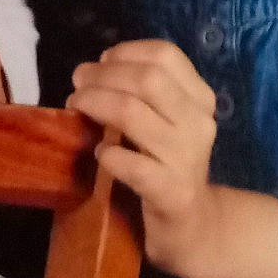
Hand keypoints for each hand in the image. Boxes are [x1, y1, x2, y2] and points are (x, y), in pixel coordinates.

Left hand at [67, 39, 217, 274]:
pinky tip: (100, 154)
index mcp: (200, 99)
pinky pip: (133, 165)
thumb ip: (140, 94)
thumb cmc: (169, 165)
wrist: (193, 225)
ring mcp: (186, 159)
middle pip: (148, 79)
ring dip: (95, 104)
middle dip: (103, 76)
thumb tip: (92, 71)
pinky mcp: (171, 192)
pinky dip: (108, 154)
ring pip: (132, 113)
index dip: (126, 52)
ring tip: (77, 108)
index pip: (166, 55)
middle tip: (78, 84)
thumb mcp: (166, 122)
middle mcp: (199, 124)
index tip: (101, 62)